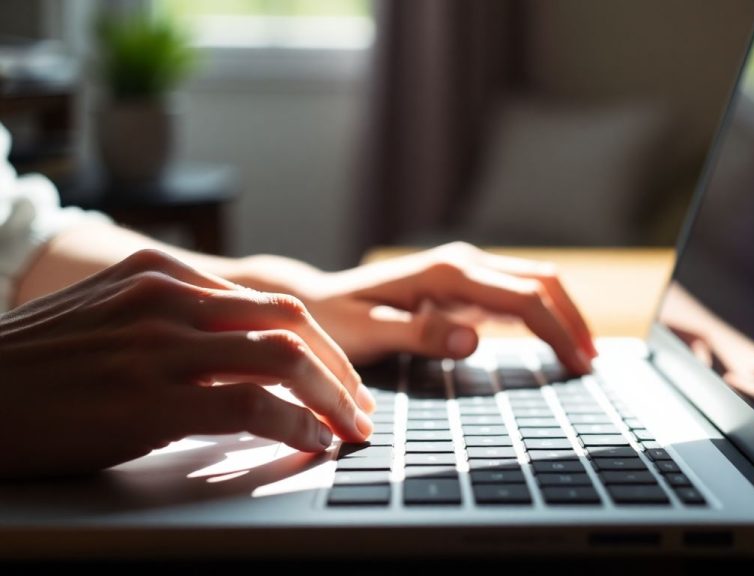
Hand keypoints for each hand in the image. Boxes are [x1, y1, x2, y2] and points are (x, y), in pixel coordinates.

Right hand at [0, 249, 374, 478]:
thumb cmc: (35, 367)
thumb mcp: (109, 318)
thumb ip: (174, 322)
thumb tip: (244, 355)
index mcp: (162, 274)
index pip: (270, 304)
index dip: (319, 345)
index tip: (341, 379)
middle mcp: (168, 299)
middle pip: (291, 324)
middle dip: (339, 369)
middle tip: (360, 408)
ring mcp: (159, 345)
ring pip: (283, 359)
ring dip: (331, 398)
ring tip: (349, 429)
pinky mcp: (149, 398)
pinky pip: (251, 407)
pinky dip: (295, 425)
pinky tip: (311, 443)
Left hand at [285, 243, 597, 372]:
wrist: (317, 301)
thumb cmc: (337, 321)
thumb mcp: (368, 333)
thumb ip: (419, 335)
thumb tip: (472, 341)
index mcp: (448, 273)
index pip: (524, 298)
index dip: (558, 330)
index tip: (579, 364)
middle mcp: (464, 263)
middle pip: (542, 281)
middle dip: (573, 319)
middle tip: (592, 363)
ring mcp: (466, 271)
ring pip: (535, 282)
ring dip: (564, 314)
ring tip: (583, 355)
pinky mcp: (465, 284)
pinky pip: (517, 293)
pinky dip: (544, 315)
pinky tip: (554, 341)